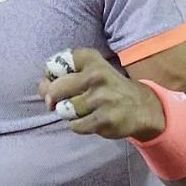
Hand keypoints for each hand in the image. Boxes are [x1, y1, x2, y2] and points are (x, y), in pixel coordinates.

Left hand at [38, 48, 165, 140]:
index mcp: (90, 59)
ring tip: (81, 110)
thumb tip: (42, 89)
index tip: (58, 80)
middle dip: (53, 98)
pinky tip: (90, 119)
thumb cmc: (106, 88)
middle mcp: (97, 76)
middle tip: (62, 102)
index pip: (54, 65)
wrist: (143, 107)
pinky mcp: (105, 119)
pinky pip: (75, 125)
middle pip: (55, 89)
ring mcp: (101, 98)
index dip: (49, 76)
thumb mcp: (89, 70)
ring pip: (64, 110)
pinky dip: (78, 125)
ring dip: (68, 113)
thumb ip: (61, 74)